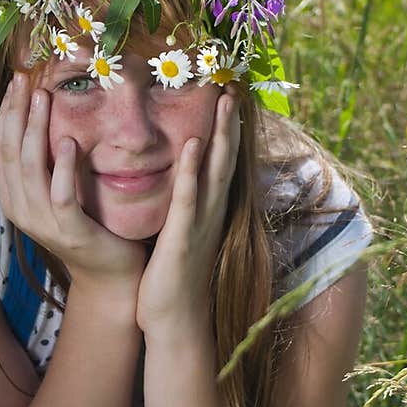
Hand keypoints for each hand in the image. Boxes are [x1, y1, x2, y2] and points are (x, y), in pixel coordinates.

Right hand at [0, 73, 145, 289]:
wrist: (109, 271)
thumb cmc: (87, 224)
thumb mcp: (57, 191)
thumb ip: (45, 164)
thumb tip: (40, 117)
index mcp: (13, 198)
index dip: (5, 113)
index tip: (17, 81)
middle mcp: (20, 210)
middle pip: (9, 153)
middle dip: (16, 112)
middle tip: (26, 80)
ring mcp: (43, 223)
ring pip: (29, 169)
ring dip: (35, 130)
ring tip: (44, 99)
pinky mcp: (70, 231)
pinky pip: (60, 195)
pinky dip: (62, 166)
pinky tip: (68, 140)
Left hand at [136, 88, 240, 333]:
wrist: (174, 321)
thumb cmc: (173, 279)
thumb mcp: (181, 236)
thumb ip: (184, 208)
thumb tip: (181, 184)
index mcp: (208, 210)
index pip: (220, 163)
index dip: (226, 131)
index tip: (228, 98)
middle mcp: (211, 212)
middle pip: (225, 159)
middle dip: (230, 123)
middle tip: (234, 86)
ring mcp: (200, 224)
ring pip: (214, 171)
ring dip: (220, 136)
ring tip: (224, 102)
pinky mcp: (182, 237)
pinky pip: (188, 198)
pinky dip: (192, 170)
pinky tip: (194, 145)